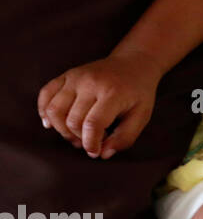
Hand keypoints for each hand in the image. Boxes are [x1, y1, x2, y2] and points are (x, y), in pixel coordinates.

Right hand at [36, 53, 159, 158]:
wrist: (134, 63)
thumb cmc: (138, 93)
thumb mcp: (141, 115)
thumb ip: (124, 138)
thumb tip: (102, 154)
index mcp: (113, 93)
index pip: (93, 124)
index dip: (91, 143)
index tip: (94, 152)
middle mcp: (91, 82)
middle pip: (72, 120)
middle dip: (78, 138)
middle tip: (88, 142)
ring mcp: (76, 77)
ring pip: (54, 110)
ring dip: (61, 129)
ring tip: (75, 135)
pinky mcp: (66, 75)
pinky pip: (45, 94)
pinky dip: (44, 112)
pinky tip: (52, 124)